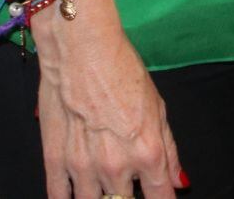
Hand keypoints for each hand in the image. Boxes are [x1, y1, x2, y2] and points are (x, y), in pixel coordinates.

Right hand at [30, 0, 181, 198]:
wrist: (81, 49)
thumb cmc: (123, 71)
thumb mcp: (158, 106)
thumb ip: (169, 149)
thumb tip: (179, 182)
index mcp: (148, 153)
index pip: (160, 197)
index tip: (160, 197)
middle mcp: (116, 167)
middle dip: (128, 197)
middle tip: (128, 183)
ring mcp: (83, 167)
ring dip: (100, 197)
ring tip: (105, 186)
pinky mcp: (55, 160)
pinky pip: (58, 196)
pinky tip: (74, 194)